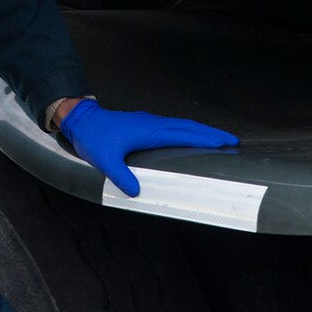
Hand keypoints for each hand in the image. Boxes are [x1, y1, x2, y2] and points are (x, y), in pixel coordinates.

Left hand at [59, 101, 237, 197]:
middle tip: (231, 141)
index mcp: (149, 131)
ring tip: (216, 139)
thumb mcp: (104, 161)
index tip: (225, 143)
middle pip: (189, 127)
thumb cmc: (93, 137)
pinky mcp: (144, 124)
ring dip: (201, 131)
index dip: (206, 138)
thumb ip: (121, 176)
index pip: (184, 134)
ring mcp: (149, 122)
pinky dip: (187, 130)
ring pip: (181, 125)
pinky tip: (189, 137)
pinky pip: (172, 126)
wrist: (81, 119)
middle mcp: (152, 124)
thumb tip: (136, 192)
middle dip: (212, 133)